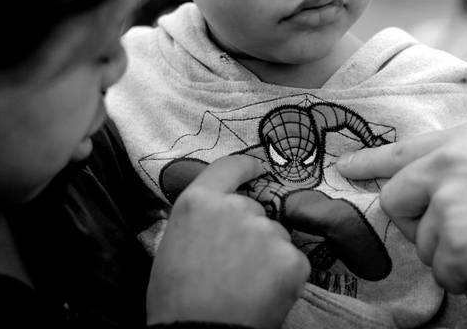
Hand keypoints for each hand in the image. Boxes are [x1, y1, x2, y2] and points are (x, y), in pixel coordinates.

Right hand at [147, 155, 309, 327]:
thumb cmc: (176, 299)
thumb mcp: (173, 243)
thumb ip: (199, 219)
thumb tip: (217, 214)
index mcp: (199, 201)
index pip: (231, 166)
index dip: (248, 167)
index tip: (259, 169)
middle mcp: (236, 208)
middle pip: (255, 209)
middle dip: (250, 231)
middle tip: (234, 264)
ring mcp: (267, 232)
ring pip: (275, 236)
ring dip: (267, 254)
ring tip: (245, 284)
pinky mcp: (291, 259)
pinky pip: (292, 260)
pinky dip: (284, 276)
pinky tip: (262, 294)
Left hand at [337, 122, 466, 306]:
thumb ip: (465, 166)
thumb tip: (437, 187)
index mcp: (461, 142)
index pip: (400, 152)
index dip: (371, 163)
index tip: (347, 169)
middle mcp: (446, 167)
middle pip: (397, 202)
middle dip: (420, 224)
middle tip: (464, 232)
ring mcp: (447, 205)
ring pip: (423, 244)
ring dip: (455, 256)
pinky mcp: (455, 245)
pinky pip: (444, 273)